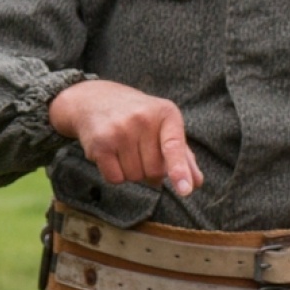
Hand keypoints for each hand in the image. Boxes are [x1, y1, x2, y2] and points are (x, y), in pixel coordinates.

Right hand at [48, 79, 203, 195]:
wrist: (94, 99)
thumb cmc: (137, 117)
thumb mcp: (163, 126)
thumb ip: (182, 154)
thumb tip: (196, 183)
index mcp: (166, 113)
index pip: (174, 146)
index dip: (179, 169)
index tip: (185, 190)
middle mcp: (142, 119)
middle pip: (154, 171)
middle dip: (149, 170)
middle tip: (139, 149)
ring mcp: (120, 130)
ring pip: (134, 177)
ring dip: (131, 172)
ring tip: (124, 149)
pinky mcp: (100, 143)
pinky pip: (115, 178)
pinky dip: (114, 175)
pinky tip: (110, 155)